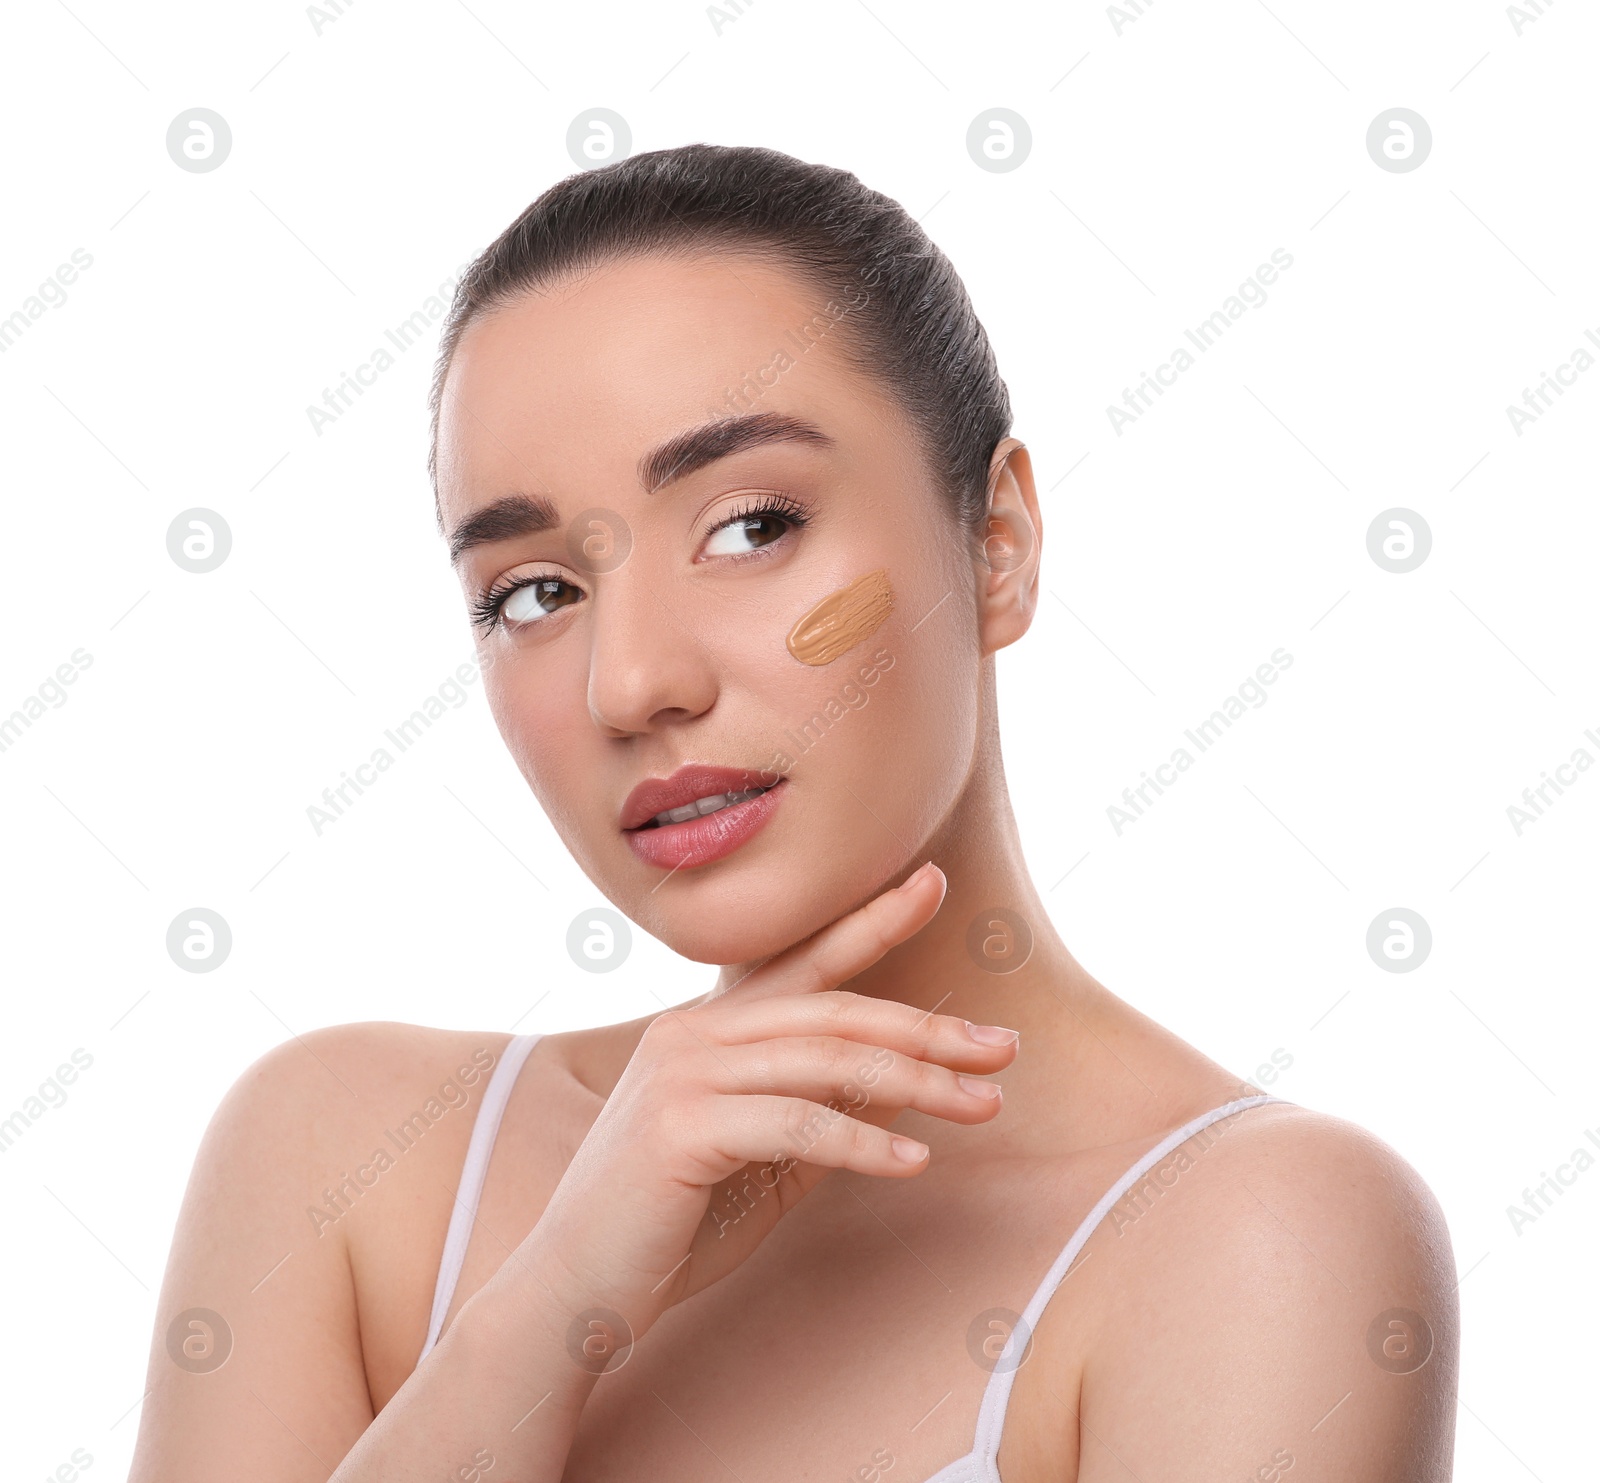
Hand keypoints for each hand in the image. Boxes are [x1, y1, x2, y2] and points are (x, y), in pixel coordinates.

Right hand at [518, 861, 1016, 1355]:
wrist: (572, 1293)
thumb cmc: (668, 1226)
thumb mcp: (759, 1159)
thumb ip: (814, 1112)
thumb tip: (895, 1086)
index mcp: (706, 1029)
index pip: (803, 962)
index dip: (871, 919)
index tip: (933, 880)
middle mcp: (691, 1033)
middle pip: (833, 1012)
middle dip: (927, 1029)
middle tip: (1003, 1047)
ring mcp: (681, 1074)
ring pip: (824, 1060)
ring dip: (917, 1082)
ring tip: (985, 1106)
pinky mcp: (679, 1127)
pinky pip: (795, 1123)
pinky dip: (862, 1141)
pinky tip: (913, 1160)